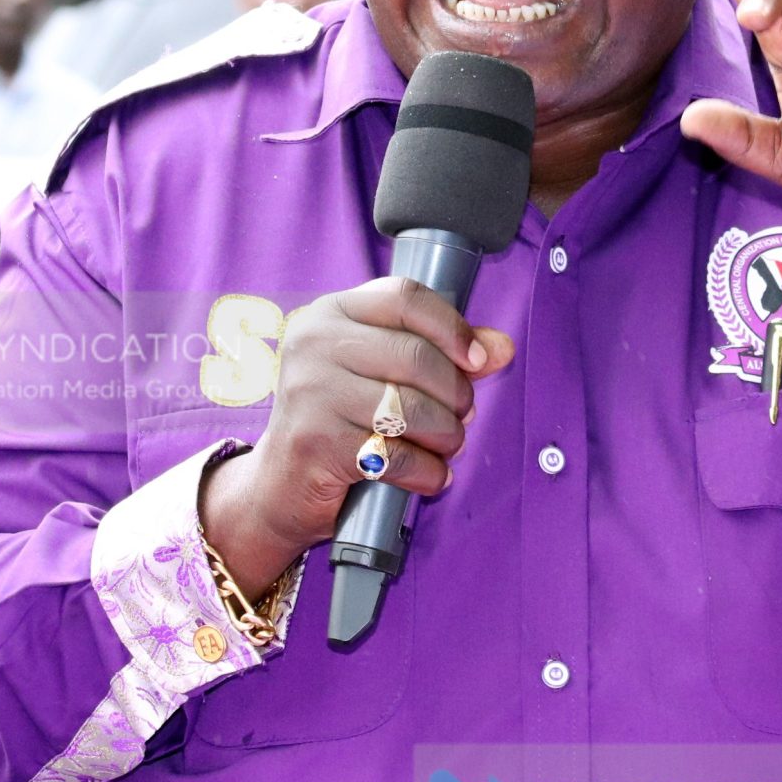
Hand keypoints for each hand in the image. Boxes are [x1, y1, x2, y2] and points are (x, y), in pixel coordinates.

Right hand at [200, 277, 514, 595]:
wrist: (280, 484)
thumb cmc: (340, 418)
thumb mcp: (382, 373)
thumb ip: (440, 353)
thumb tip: (501, 347)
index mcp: (330, 313)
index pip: (405, 297)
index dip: (452, 328)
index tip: (477, 360)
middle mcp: (313, 343)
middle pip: (415, 356)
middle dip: (456, 393)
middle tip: (463, 416)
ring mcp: (310, 392)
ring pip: (412, 408)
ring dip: (446, 435)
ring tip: (447, 446)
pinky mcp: (316, 442)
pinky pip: (398, 456)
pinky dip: (427, 472)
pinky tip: (431, 476)